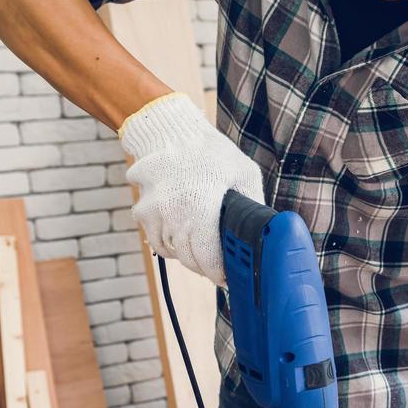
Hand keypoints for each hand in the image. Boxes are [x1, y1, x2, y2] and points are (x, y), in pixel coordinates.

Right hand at [118, 93, 263, 284]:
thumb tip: (265, 234)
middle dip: (206, 266)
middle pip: (189, 259)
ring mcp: (154, 213)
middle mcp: (174, 213)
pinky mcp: (142, 212)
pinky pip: (156, 241)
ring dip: (187, 254)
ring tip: (200, 245)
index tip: (228, 276)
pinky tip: (182, 232)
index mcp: (202, 205)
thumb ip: (253, 205)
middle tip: (218, 265)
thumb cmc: (211, 152)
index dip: (219, 273)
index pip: (208, 257)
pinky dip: (169, 243)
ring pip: (172, 252)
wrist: (169, 130)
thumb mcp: (243, 173)